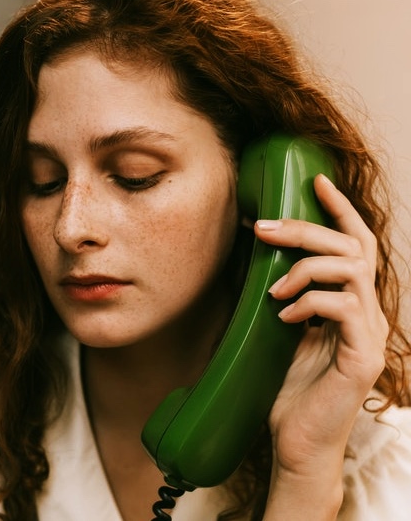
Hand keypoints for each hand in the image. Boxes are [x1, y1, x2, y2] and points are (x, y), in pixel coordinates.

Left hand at [255, 174, 388, 518]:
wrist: (296, 440)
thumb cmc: (287, 386)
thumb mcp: (280, 330)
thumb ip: (281, 295)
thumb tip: (253, 258)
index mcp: (349, 302)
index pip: (354, 243)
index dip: (339, 209)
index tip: (315, 180)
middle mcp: (367, 311)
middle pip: (351, 246)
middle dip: (306, 228)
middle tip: (263, 227)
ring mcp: (369, 333)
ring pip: (350, 270)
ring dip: (304, 268)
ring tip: (273, 289)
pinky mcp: (363, 356)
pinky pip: (343, 308)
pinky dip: (310, 303)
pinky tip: (284, 317)